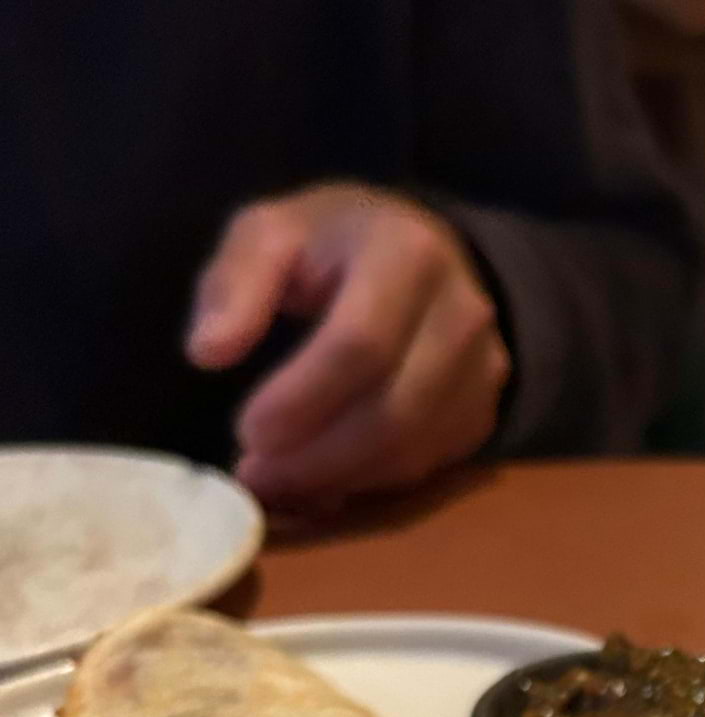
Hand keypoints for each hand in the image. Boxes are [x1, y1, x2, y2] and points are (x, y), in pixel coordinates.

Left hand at [186, 184, 510, 507]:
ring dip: (336, 479)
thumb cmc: (335, 245)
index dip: (302, 398)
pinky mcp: (482, 412)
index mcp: (408, 253)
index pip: (361, 343)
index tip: (247, 430)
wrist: (428, 252)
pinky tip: (318, 478)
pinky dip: (364, 483)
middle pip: (393, 412)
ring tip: (276, 484)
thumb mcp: (273, 232)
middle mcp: (462, 313)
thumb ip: (235, 282)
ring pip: (411, 450)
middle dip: (317, 457)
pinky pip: (423, 465)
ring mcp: (483, 370)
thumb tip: (208, 353)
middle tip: (256, 475)